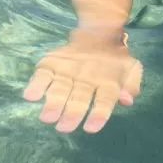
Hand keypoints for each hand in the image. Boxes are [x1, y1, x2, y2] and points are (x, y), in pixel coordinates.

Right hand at [23, 28, 142, 132]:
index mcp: (108, 80)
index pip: (104, 99)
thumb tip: (126, 100)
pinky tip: (31, 96)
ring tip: (46, 117)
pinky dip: (36, 84)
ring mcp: (68, 69)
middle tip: (64, 127)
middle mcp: (88, 76)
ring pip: (60, 87)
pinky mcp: (52, 63)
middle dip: (71, 112)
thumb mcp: (132, 70)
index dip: (98, 113)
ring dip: (53, 102)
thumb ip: (132, 85)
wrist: (98, 34)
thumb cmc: (114, 61)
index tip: (90, 128)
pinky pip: (43, 74)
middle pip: (79, 96)